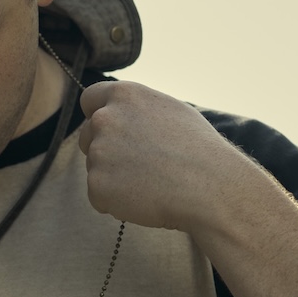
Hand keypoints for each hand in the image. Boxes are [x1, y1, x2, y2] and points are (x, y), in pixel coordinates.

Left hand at [77, 81, 252, 232]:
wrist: (211, 188)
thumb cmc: (199, 150)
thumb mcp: (170, 111)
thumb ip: (137, 109)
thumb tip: (121, 112)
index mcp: (124, 95)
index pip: (90, 100)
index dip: (98, 116)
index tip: (110, 131)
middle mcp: (105, 119)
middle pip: (87, 135)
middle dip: (105, 149)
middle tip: (139, 165)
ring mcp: (99, 152)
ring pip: (95, 167)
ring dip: (113, 177)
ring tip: (151, 182)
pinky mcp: (97, 185)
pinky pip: (98, 195)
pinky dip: (115, 201)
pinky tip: (145, 198)